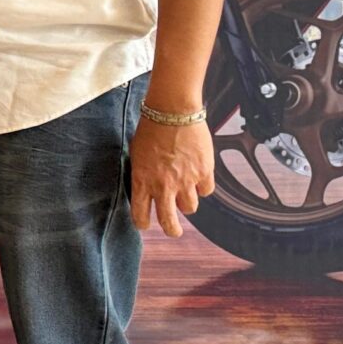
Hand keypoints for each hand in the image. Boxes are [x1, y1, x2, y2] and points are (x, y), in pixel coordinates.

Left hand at [130, 115, 215, 238]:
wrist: (173, 112)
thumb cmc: (151, 129)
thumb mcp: (136, 154)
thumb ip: (142, 174)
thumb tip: (147, 187)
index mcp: (142, 181)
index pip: (140, 215)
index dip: (142, 223)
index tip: (145, 224)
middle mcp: (163, 186)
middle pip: (168, 222)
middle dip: (171, 230)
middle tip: (173, 231)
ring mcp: (185, 181)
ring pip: (189, 208)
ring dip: (187, 203)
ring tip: (185, 192)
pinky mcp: (204, 173)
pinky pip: (206, 191)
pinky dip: (203, 187)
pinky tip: (198, 177)